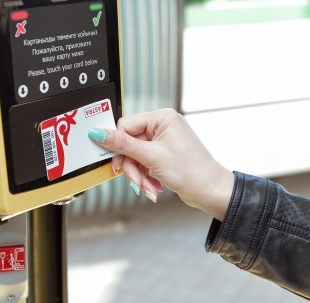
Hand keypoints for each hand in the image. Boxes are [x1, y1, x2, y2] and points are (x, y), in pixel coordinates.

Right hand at [89, 108, 233, 220]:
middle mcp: (162, 126)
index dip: (119, 146)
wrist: (210, 191)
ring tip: (148, 188)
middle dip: (132, 166)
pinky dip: (145, 177)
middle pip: (129, 144)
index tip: (116, 162)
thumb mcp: (152, 157)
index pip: (126, 125)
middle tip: (135, 180)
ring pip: (135, 156)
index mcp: (162, 117)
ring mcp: (163, 141)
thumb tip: (99, 133)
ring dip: (138, 175)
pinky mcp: (164, 155)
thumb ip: (123, 145)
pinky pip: (144, 163)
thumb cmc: (191, 171)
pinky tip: (153, 187)